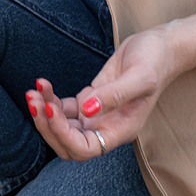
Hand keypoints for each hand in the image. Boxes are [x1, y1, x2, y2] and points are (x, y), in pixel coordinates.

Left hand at [25, 9, 195, 160]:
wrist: (161, 46)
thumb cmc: (155, 60)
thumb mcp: (140, 76)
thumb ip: (114, 95)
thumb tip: (86, 111)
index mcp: (120, 130)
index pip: (84, 149)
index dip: (62, 135)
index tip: (50, 110)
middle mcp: (106, 127)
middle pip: (67, 143)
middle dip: (47, 126)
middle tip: (34, 100)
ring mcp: (96, 115)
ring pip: (62, 127)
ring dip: (44, 112)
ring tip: (34, 90)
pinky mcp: (89, 100)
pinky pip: (63, 110)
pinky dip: (50, 100)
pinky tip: (43, 84)